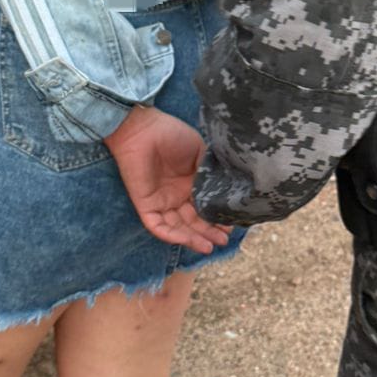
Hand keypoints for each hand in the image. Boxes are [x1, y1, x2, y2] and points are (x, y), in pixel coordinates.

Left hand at [105, 106, 231, 255]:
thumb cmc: (171, 135)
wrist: (143, 129)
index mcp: (190, 184)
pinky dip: (173, 236)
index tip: (232, 223)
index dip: (217, 217)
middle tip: (224, 240)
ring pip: (178, 228)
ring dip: (194, 238)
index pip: (205, 207)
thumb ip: (212, 172)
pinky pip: (159, 226)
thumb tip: (226, 191)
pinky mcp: (146, 206)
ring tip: (210, 246)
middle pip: (194, 222)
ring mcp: (161, 202)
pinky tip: (189, 239)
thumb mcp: (201, 153)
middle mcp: (177, 196)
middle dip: (209, 232)